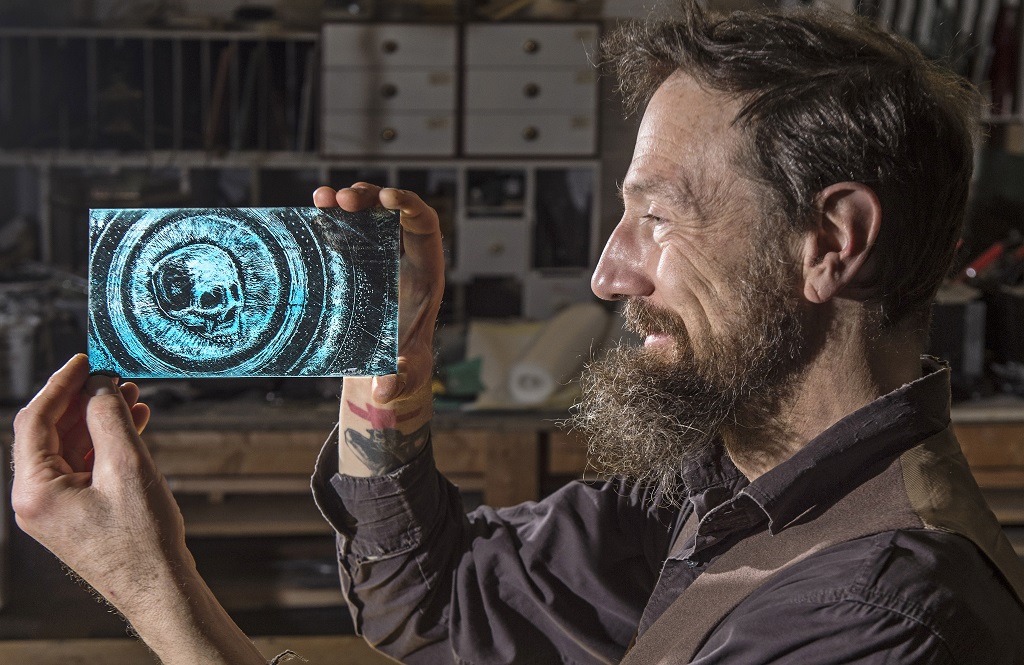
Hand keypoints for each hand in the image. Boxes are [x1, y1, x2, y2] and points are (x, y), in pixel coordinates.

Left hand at [11, 354, 185, 606]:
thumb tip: (100, 386)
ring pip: (71, 447)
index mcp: (35, 490)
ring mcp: (55, 508)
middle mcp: (36, 499)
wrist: (158, 586)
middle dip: (84, 400)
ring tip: (132, 396)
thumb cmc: (142, 537)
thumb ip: (109, 419)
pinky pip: (84, 466)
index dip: (61, 384)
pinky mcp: (76, 513)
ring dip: (99, 420)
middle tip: (114, 375)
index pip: (35, 420)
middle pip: (51, 432)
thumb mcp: (127, 466)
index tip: (84, 360)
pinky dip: (106, 443)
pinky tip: (134, 425)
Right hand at [314, 183, 444, 403]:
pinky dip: (331, 214)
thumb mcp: (401, 374)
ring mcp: (379, 255)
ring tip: (322, 198)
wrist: (382, 367)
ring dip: (348, 199)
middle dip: (371, 198)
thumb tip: (383, 392)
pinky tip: (314, 206)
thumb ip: (396, 381)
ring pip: (368, 214)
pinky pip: (346, 228)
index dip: (410, 206)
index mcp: (425, 274)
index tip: (386, 198)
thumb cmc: (401, 366)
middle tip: (343, 200)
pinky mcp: (355, 260)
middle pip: (393, 212)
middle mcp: (404, 257)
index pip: (426, 226)